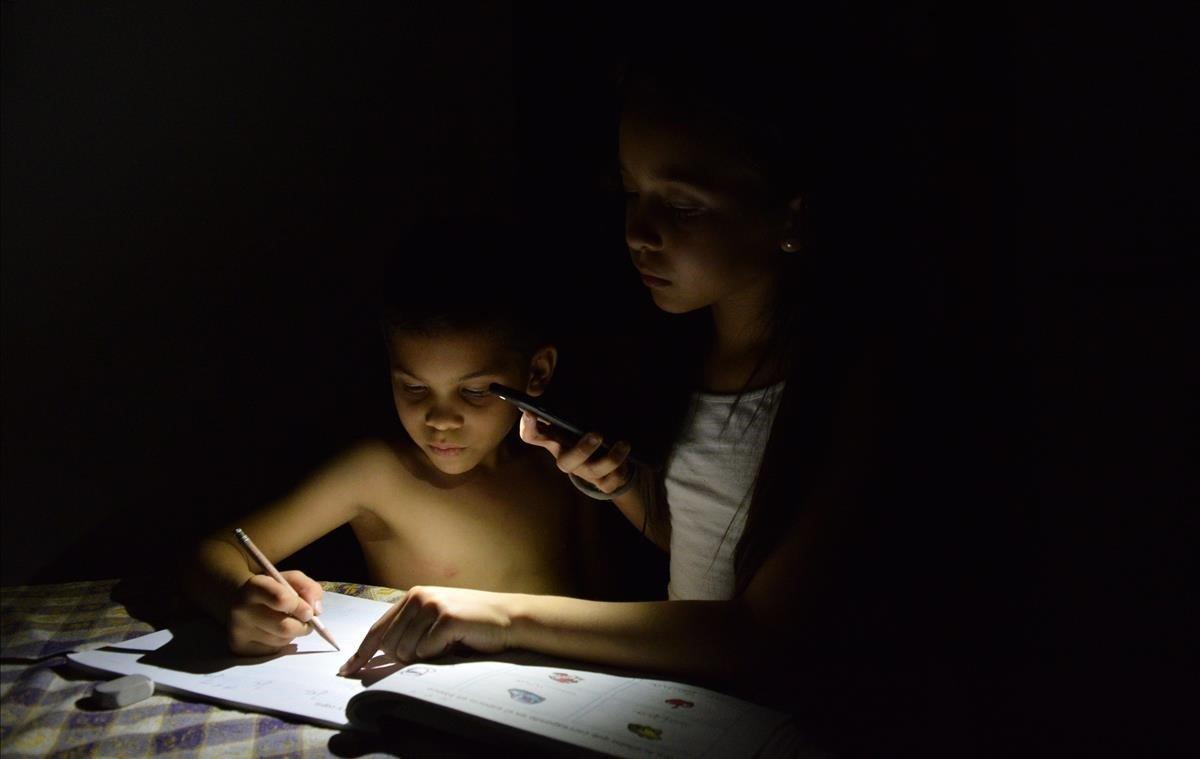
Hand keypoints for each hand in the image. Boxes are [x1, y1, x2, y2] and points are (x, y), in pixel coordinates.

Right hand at [228, 570, 323, 655]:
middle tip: (306, 621)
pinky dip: (281, 643)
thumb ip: (308, 588)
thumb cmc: (271, 588)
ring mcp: (238, 630)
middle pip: (284, 627)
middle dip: (302, 626)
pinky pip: (273, 651)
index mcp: (254, 586)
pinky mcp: (239, 647)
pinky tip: (273, 632)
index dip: (301, 607)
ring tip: (285, 622)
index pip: (281, 600)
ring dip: (292, 634)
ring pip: (281, 641)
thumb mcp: (290, 579)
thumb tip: (316, 611)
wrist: (237, 599)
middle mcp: (242, 609)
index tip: (310, 612)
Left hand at [338, 586, 512, 675]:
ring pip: (406, 651)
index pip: (378, 628)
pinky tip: (456, 641)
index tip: (347, 670)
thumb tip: (381, 654)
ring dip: (425, 656)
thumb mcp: (435, 621)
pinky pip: (427, 652)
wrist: (508, 618)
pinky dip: (439, 654)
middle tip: (434, 649)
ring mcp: (432, 605)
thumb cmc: (472, 624)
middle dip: (405, 658)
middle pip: (390, 645)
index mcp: (412, 596)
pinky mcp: (446, 618)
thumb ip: (410, 630)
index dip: (361, 652)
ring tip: (447, 644)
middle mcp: (418, 596)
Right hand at [518, 411, 634, 495]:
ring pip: (593, 472)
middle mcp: (567, 458)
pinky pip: (611, 482)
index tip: (530, 412)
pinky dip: (621, 470)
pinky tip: (629, 456)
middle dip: (582, 450)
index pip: (532, 436)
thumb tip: (562, 376)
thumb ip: (570, 401)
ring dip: (610, 459)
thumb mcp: (578, 415)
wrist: (611, 459)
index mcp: (556, 440)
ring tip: (624, 444)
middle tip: (597, 434)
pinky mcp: (603, 484)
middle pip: (565, 462)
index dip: (528, 426)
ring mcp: (584, 473)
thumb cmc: (588, 430)